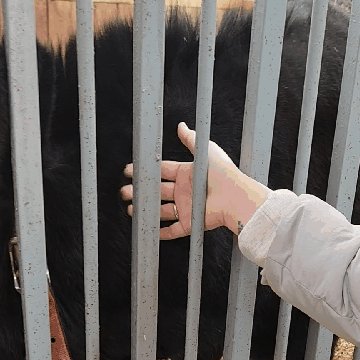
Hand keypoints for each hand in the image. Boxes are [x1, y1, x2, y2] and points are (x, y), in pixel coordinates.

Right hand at [120, 122, 268, 238]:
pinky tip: (150, 229)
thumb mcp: (205, 151)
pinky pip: (173, 230)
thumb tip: (181, 126)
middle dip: (141, 192)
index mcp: (187, 174)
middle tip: (125, 191)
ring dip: (147, 210)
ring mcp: (187, 208)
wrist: (234, 196)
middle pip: (158, 192)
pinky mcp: (190, 224)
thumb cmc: (223, 173)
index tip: (130, 171)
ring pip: (162, 211)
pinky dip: (162, 232)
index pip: (162, 172)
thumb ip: (191, 139)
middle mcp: (185, 192)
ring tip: (131, 209)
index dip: (147, 171)